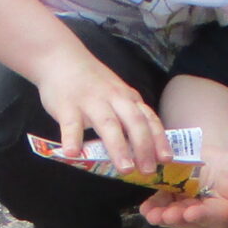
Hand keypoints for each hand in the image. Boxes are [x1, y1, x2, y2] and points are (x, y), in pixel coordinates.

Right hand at [35, 45, 166, 171]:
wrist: (60, 57)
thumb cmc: (91, 82)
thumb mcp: (116, 94)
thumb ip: (127, 115)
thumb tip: (142, 148)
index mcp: (127, 99)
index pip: (148, 119)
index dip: (159, 139)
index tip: (167, 159)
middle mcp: (114, 99)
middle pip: (134, 122)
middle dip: (144, 147)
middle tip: (149, 170)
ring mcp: (90, 101)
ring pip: (108, 124)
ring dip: (119, 147)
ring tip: (125, 169)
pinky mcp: (67, 105)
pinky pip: (71, 124)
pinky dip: (72, 139)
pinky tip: (73, 154)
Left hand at [139, 145, 227, 227]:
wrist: (222, 159)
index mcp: (226, 217)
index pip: (215, 217)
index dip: (203, 215)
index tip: (192, 213)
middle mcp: (204, 220)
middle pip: (190, 221)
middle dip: (177, 218)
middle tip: (167, 215)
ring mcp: (186, 212)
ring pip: (174, 217)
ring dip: (162, 216)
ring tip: (152, 214)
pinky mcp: (172, 202)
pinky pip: (162, 206)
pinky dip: (153, 206)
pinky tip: (146, 207)